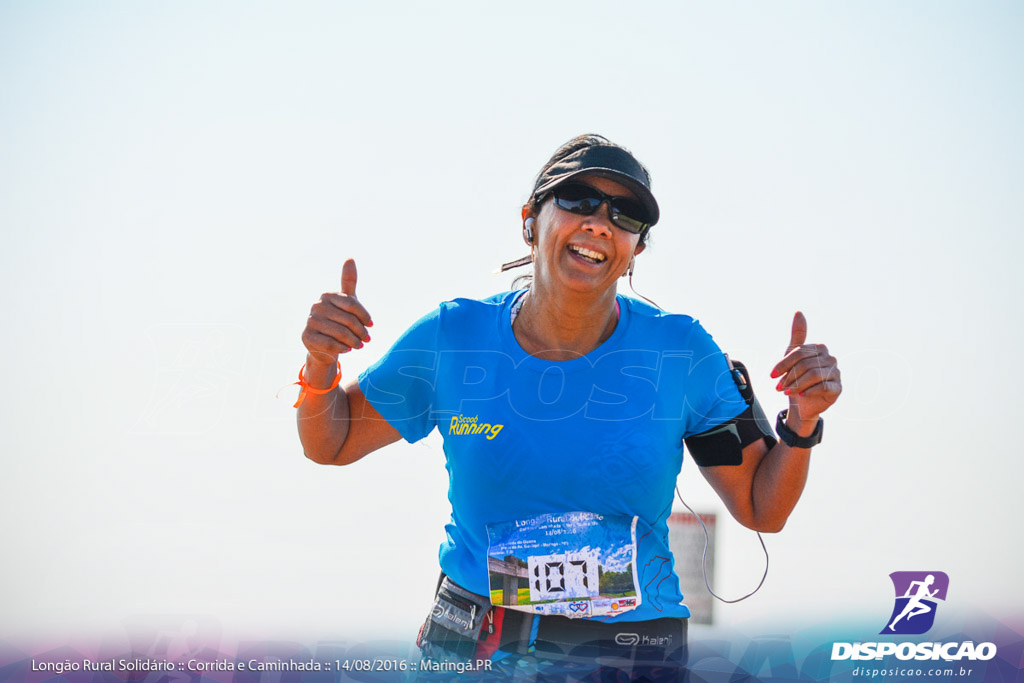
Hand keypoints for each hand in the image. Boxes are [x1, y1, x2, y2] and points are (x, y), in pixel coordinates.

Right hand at [301, 259, 373, 369]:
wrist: (323, 346)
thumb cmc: (339, 321)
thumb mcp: (346, 302)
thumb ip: (349, 281)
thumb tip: (350, 257)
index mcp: (327, 295)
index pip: (352, 304)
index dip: (364, 316)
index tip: (371, 325)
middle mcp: (316, 306)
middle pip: (348, 320)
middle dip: (361, 331)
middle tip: (367, 339)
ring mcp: (310, 321)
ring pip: (341, 333)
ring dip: (354, 341)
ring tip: (359, 345)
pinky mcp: (306, 336)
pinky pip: (331, 344)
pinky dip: (343, 348)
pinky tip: (348, 349)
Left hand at [770, 311, 840, 432]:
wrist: (803, 402)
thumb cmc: (797, 376)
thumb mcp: (793, 356)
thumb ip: (797, 335)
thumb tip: (799, 312)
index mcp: (819, 348)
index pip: (799, 353)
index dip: (783, 364)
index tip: (772, 376)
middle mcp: (830, 358)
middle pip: (805, 364)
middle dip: (789, 377)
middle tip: (779, 387)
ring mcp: (836, 373)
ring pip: (814, 375)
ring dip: (797, 385)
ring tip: (787, 392)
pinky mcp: (838, 388)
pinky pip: (824, 387)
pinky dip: (809, 391)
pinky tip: (801, 396)